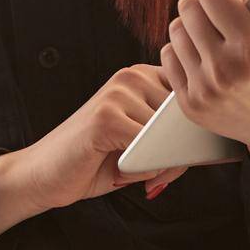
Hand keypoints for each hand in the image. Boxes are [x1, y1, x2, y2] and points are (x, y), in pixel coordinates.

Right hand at [16, 64, 191, 212]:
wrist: (43, 174)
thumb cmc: (96, 161)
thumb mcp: (141, 143)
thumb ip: (171, 138)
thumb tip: (206, 146)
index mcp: (143, 75)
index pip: (192, 96)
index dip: (195, 131)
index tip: (195, 153)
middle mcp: (131, 76)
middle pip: (184, 118)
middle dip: (181, 153)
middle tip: (159, 173)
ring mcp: (117, 94)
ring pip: (168, 136)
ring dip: (160, 164)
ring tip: (133, 170)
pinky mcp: (106, 118)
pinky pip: (148, 150)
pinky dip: (141, 170)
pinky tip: (119, 170)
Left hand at [159, 0, 249, 173]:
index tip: (237, 5)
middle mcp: (224, 70)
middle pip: (188, 6)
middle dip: (206, 6)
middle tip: (227, 21)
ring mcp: (204, 90)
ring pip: (175, 29)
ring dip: (193, 29)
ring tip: (218, 41)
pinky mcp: (189, 104)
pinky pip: (168, 56)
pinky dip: (183, 52)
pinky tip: (207, 59)